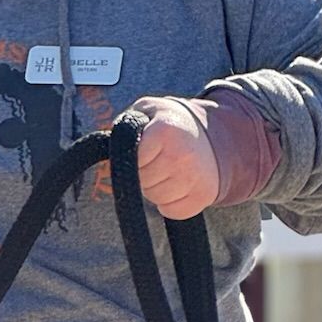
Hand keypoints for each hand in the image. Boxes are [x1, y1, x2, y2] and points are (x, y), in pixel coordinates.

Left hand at [128, 95, 219, 219]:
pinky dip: (170, 202)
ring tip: (167, 170)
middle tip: (156, 160)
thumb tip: (107, 149)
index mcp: (164, 130)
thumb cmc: (170, 123)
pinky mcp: (204, 196)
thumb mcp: (147, 110)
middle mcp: (182, 155)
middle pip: (142, 181)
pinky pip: (171, 211)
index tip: (143, 149)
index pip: (132, 160)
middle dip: (143, 173)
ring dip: (156, 188)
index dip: (133, 157)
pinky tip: (178, 184)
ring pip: (156, 198)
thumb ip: (126, 123)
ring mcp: (195, 177)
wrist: (213, 133)